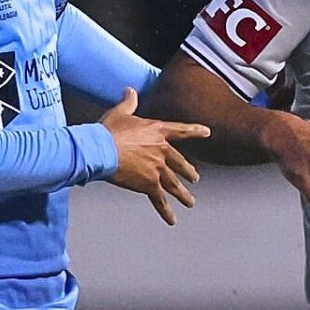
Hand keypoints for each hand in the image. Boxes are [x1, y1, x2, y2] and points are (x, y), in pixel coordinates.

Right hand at [100, 88, 210, 224]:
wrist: (102, 149)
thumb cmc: (109, 130)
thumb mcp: (120, 112)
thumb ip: (129, 102)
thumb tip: (130, 90)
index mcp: (157, 131)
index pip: (181, 130)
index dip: (195, 131)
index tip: (207, 132)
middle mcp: (162, 150)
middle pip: (179, 162)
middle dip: (188, 171)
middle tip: (195, 178)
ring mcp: (158, 168)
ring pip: (174, 183)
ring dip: (183, 194)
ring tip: (190, 202)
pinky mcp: (149, 184)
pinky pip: (159, 200)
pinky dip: (166, 211)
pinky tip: (172, 220)